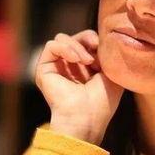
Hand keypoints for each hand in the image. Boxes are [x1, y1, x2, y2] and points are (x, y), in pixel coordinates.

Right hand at [34, 29, 124, 144]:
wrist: (87, 118)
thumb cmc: (102, 101)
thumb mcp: (111, 72)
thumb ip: (105, 53)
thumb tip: (98, 39)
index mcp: (85, 69)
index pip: (86, 41)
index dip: (95, 40)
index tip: (104, 50)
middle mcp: (69, 67)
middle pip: (75, 37)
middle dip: (87, 38)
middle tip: (96, 50)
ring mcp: (56, 68)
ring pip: (62, 38)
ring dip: (77, 45)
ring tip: (88, 61)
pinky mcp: (44, 70)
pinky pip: (51, 45)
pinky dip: (65, 48)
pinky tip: (77, 60)